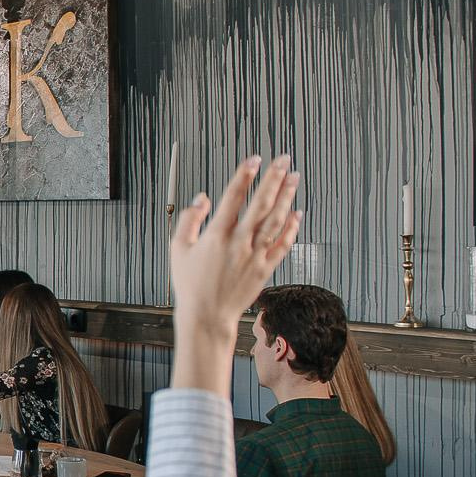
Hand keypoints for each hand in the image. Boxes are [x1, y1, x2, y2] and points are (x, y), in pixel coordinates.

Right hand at [167, 154, 300, 393]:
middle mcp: (239, 243)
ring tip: (294, 177)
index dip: (244, 175)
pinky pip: (283, 244)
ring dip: (286, 196)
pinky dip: (292, 227)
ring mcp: (255, 256)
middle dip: (273, 178)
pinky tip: (297, 213)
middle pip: (260, 204)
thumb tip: (203, 198)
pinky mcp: (265, 268)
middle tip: (283, 159)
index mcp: (216, 235)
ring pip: (276, 220)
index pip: (233, 197)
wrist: (207, 317)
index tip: (254, 159)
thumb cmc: (190, 285)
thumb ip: (189, 220)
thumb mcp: (178, 249)